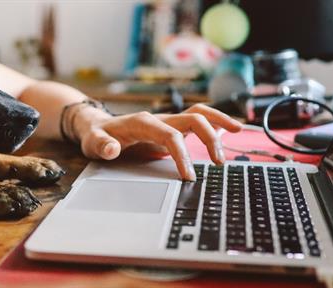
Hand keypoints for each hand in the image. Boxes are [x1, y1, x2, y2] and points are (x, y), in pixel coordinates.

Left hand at [73, 104, 241, 180]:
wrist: (98, 126)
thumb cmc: (97, 136)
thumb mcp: (93, 143)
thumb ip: (102, 145)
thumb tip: (111, 149)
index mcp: (143, 122)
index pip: (170, 135)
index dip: (182, 155)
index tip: (189, 176)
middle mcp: (159, 118)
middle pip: (193, 117)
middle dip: (209, 137)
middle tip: (219, 163)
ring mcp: (167, 121)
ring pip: (199, 113)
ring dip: (219, 121)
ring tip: (239, 131)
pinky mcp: (172, 127)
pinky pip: (196, 120)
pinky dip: (214, 123)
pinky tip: (229, 129)